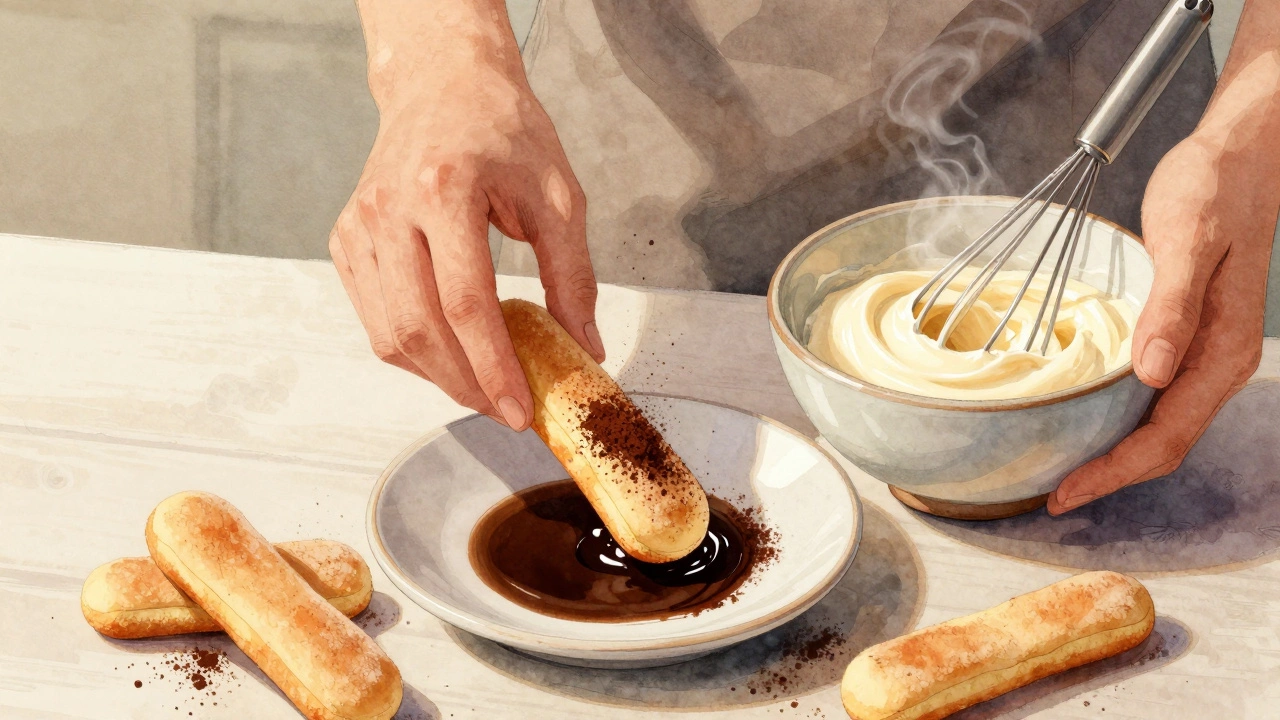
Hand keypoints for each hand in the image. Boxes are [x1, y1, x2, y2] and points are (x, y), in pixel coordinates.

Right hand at [330, 14, 602, 429]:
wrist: (443, 84)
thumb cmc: (504, 131)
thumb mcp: (558, 196)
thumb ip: (573, 276)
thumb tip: (585, 347)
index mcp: (444, 189)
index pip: (465, 304)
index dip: (493, 367)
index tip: (519, 409)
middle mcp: (389, 209)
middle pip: (420, 329)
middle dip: (466, 385)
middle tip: (505, 409)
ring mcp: (359, 225)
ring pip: (388, 334)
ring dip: (438, 375)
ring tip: (483, 384)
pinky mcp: (345, 239)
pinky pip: (373, 317)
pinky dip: (412, 348)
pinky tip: (449, 351)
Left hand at [1047, 134, 1273, 514]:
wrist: (1239, 158)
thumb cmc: (1214, 189)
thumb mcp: (1187, 238)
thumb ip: (1172, 307)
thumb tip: (1151, 372)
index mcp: (1223, 351)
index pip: (1166, 436)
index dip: (1115, 471)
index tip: (1067, 491)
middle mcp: (1217, 362)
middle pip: (1163, 444)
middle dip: (1109, 476)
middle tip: (1053, 496)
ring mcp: (1203, 353)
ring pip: (1159, 426)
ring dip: (1113, 454)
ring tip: (1062, 470)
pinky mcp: (1186, 337)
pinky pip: (1154, 398)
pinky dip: (1119, 420)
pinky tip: (1085, 419)